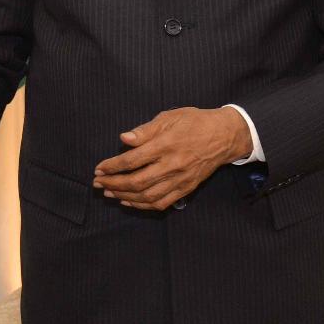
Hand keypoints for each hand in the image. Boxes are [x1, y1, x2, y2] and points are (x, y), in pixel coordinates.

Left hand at [92, 106, 251, 210]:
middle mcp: (172, 165)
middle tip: (98, 182)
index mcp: (166, 145)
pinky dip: (142, 205)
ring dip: (124, 196)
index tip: (99, 168)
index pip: (133, 160)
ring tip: (109, 192)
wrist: (225, 136)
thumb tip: (124, 138)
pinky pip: (161, 203)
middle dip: (113, 184)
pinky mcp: (186, 189)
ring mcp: (180, 180)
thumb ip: (145, 130)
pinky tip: (129, 201)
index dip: (112, 166)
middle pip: (137, 181)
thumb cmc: (195, 122)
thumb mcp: (169, 117)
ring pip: (147, 195)